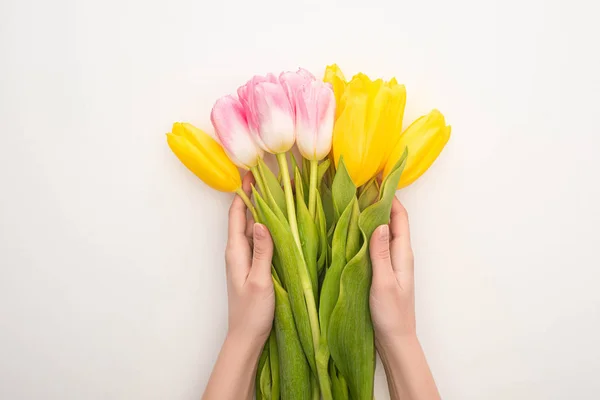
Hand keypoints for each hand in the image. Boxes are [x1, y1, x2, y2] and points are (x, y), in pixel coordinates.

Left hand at [225, 173, 274, 344]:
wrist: (247, 337)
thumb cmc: (252, 312)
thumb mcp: (259, 280)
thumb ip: (262, 252)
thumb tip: (263, 222)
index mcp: (236, 251)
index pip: (236, 214)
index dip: (243, 193)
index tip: (252, 173)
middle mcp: (239, 251)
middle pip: (246, 217)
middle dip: (258, 197)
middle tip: (274, 178)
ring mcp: (246, 258)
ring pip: (255, 228)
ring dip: (265, 211)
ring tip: (280, 194)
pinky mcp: (255, 266)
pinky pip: (261, 241)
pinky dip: (270, 228)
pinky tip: (282, 223)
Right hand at [369, 197, 439, 399]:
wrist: (395, 341)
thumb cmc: (391, 314)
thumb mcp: (384, 283)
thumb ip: (380, 254)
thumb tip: (378, 224)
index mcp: (403, 254)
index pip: (400, 218)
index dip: (391, 197)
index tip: (378, 180)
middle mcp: (400, 255)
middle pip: (393, 222)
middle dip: (381, 202)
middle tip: (362, 186)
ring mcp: (392, 263)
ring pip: (384, 233)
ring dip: (373, 217)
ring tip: (356, 201)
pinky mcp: (383, 271)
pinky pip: (377, 245)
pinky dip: (367, 233)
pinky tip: (354, 232)